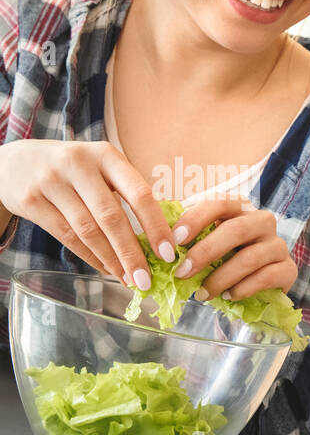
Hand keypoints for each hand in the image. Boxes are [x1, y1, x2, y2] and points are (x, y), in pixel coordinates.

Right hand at [0, 140, 172, 284]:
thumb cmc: (72, 170)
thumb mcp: (100, 168)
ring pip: (88, 230)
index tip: (169, 253)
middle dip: (132, 253)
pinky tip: (105, 268)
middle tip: (146, 280)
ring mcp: (51, 181)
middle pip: (111, 217)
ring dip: (111, 260)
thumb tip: (160, 240)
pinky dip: (89, 257)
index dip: (156, 226)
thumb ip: (127, 193)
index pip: (139, 193)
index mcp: (106, 155)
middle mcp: (78, 164)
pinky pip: (66, 236)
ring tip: (128, 279)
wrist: (12, 162)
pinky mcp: (30, 200)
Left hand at [169, 196, 296, 300]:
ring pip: (250, 258)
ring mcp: (278, 245)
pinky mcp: (288, 270)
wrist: (258, 288)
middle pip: (236, 230)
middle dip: (206, 252)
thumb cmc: (225, 261)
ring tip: (202, 293)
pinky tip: (227, 297)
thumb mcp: (206, 245)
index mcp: (240, 209)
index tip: (175, 240)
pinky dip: (242, 288)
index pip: (220, 204)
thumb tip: (154, 240)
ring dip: (221, 277)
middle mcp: (263, 222)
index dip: (197, 219)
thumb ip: (188, 239)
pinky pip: (266, 277)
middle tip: (182, 272)